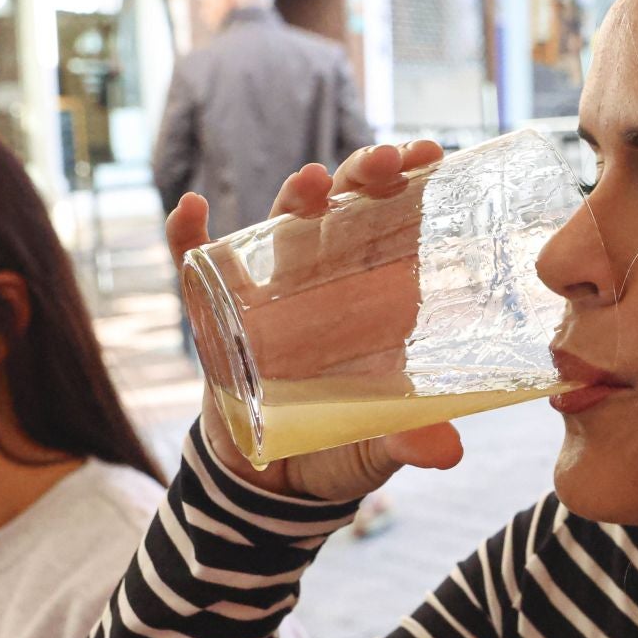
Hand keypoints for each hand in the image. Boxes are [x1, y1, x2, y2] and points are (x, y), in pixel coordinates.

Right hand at [167, 142, 465, 501]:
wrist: (275, 485)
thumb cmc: (339, 449)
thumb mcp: (377, 450)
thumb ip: (408, 442)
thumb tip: (448, 453)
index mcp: (378, 307)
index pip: (401, 234)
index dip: (415, 190)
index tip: (430, 153)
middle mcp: (329, 289)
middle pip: (346, 216)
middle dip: (364, 180)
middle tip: (386, 160)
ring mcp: (273, 298)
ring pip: (284, 230)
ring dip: (296, 200)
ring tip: (313, 182)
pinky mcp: (221, 319)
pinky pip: (200, 270)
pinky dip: (188, 240)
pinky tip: (190, 211)